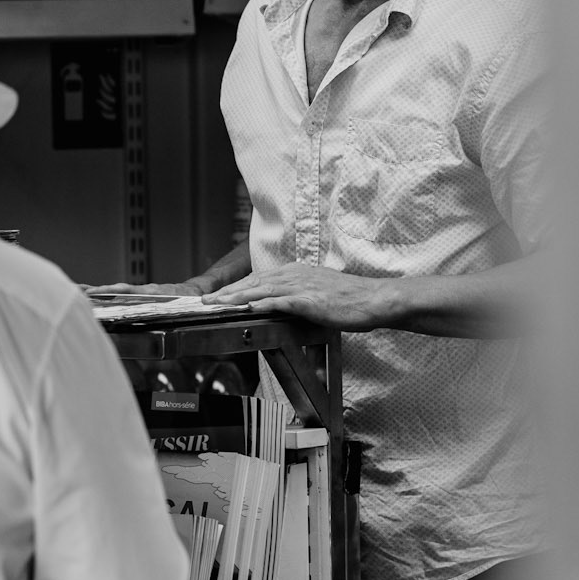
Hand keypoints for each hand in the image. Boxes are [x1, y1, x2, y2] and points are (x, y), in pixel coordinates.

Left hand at [203, 263, 393, 330]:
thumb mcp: (316, 293)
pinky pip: (282, 301)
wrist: (374, 300)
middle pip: (253, 282)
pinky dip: (263, 303)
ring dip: (236, 297)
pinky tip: (249, 306)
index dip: (234, 288)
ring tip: (216, 305)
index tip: (216, 297)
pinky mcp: (310, 300)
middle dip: (226, 292)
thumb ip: (294, 297)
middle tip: (204, 302)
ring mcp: (302, 286)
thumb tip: (275, 305)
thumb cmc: (348, 300)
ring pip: (261, 289)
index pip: (257, 280)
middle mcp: (295, 275)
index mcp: (295, 273)